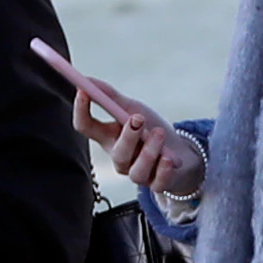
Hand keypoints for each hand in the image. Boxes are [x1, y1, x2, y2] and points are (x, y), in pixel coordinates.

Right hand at [33, 39, 204, 196]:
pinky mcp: (157, 184)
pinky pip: (158, 182)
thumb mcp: (132, 109)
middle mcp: (120, 157)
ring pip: (137, 170)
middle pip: (117, 151)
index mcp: (108, 137)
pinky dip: (164, 170)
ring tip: (159, 133)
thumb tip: (86, 78)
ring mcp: (138, 173)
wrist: (181, 154)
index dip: (81, 111)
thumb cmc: (150, 130)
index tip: (83, 91)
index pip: (86, 127)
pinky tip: (170, 159)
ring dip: (149, 151)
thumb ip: (110, 97)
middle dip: (128, 135)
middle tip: (138, 117)